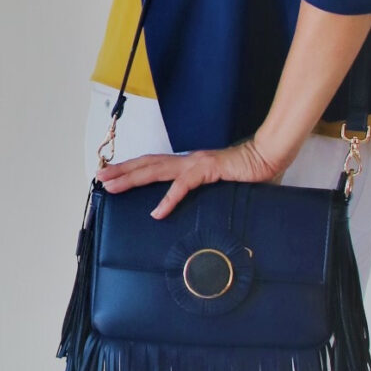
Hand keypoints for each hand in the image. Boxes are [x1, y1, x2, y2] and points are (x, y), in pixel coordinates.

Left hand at [97, 136, 283, 217]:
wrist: (270, 157)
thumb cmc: (249, 172)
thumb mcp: (221, 188)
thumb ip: (207, 196)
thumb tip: (198, 211)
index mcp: (188, 165)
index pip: (154, 165)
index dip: (132, 170)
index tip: (112, 177)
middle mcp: (187, 161)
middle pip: (147, 165)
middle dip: (121, 171)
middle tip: (99, 178)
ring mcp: (196, 164)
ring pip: (156, 170)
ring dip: (132, 177)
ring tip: (112, 185)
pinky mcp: (208, 170)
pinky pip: (184, 186)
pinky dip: (169, 199)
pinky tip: (157, 212)